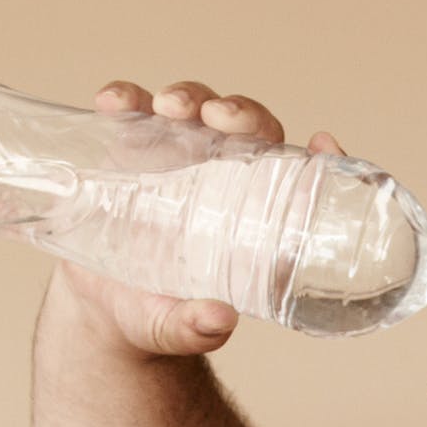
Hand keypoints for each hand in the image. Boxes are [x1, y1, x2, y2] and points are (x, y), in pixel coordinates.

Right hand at [50, 78, 348, 356]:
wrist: (104, 308)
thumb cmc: (155, 315)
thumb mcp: (174, 327)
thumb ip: (196, 328)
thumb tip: (218, 319)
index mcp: (251, 218)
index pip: (295, 177)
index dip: (317, 158)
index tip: (323, 144)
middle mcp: (221, 178)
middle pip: (247, 129)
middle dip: (240, 113)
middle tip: (219, 117)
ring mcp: (176, 158)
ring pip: (195, 110)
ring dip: (189, 98)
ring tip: (168, 108)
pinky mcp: (130, 150)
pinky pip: (134, 113)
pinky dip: (127, 100)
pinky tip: (113, 102)